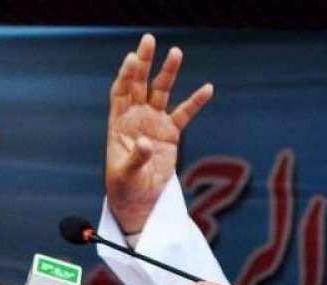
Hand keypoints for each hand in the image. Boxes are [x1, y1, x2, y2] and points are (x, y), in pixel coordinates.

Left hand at [106, 33, 212, 233]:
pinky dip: (195, 102)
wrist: (140, 201)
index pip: (120, 93)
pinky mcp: (170, 134)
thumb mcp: (126, 175)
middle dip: (143, 63)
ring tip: (176, 52)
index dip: (125, 76)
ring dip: (168, 73)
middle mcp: (135, 119)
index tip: (131, 59)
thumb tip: (144, 142)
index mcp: (118, 125)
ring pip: (161, 93)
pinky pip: (184, 114)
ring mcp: (153, 123)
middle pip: (139, 85)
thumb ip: (135, 157)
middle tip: (148, 40)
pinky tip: (207, 88)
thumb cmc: (125, 188)